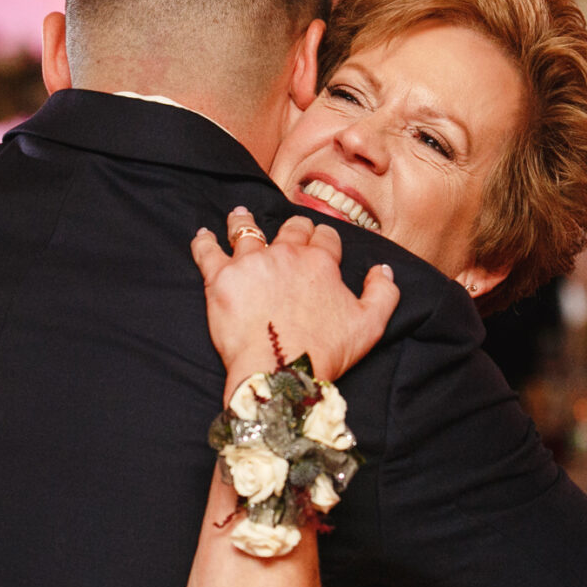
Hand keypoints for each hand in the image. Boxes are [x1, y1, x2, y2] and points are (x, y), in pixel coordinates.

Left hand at [191, 208, 397, 387]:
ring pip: (245, 230)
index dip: (324, 239)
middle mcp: (285, 253)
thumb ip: (383, 293)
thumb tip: (383, 270)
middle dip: (292, 227)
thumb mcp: (370, 325)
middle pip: (289, 228)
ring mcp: (250, 262)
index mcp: (320, 261)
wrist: (279, 371)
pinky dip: (204, 242)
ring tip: (239, 216)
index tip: (320, 243)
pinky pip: (208, 251)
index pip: (324, 237)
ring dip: (243, 221)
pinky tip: (203, 236)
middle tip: (288, 231)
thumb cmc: (324, 352)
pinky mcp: (220, 278)